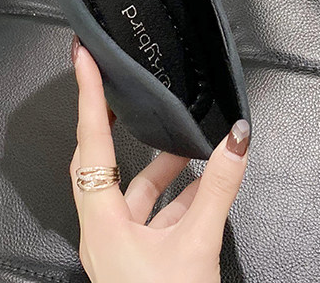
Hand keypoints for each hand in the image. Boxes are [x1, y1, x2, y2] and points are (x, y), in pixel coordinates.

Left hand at [69, 35, 249, 282]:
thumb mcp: (197, 246)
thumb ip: (219, 188)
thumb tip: (237, 140)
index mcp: (103, 224)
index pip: (91, 143)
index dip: (88, 96)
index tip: (83, 61)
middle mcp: (102, 231)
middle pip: (100, 160)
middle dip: (114, 123)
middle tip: (119, 88)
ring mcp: (118, 247)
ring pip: (134, 190)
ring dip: (162, 166)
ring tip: (189, 144)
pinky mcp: (137, 259)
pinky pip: (153, 214)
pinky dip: (177, 195)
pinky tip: (203, 184)